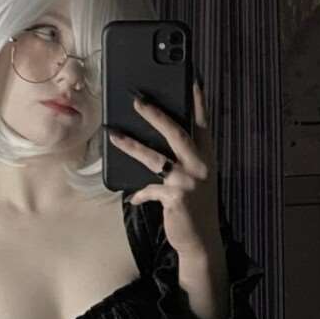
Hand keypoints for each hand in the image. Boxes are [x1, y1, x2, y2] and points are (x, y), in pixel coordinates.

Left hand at [107, 78, 220, 257]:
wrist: (201, 241)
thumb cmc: (194, 207)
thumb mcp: (195, 179)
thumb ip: (182, 160)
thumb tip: (153, 144)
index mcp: (206, 157)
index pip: (202, 122)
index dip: (197, 100)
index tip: (191, 77)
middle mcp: (200, 165)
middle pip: (176, 132)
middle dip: (155, 114)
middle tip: (137, 99)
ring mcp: (189, 181)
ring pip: (155, 157)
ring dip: (131, 145)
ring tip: (112, 134)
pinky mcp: (175, 198)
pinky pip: (150, 189)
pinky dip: (140, 194)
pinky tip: (135, 199)